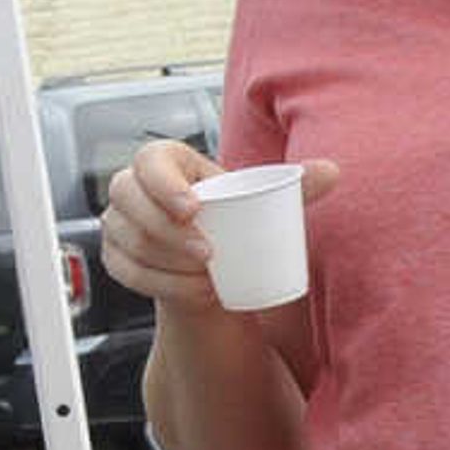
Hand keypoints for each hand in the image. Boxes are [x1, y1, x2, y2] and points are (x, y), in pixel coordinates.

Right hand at [99, 143, 341, 310]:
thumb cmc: (234, 219)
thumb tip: (334, 172)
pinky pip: (125, 273)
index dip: (163, 184)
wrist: (212, 262)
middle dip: (166, 232)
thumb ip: (299, 186)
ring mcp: (117, 225)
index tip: (195, 210)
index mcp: (162, 161)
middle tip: (210, 255)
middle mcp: (130, 188)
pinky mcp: (115, 258)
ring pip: (128, 242)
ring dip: (166, 263)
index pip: (148, 160)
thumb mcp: (263, 201)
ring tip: (207, 276)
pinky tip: (189, 289)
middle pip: (128, 202)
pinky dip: (158, 285)